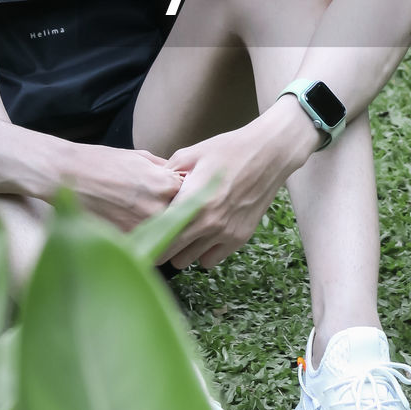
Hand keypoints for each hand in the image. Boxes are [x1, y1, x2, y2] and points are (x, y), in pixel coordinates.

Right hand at [60, 144, 183, 232]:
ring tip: (151, 225)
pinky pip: (144, 245)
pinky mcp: (125, 238)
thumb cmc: (102, 162)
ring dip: (164, 233)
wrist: (68, 174)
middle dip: (178, 218)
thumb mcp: (140, 157)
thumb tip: (180, 177)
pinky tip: (135, 232)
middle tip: (170, 215)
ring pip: (165, 236)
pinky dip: (144, 241)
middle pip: (182, 220)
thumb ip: (164, 170)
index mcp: (165, 184)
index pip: (192, 197)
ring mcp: (141, 226)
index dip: (189, 198)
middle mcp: (158, 207)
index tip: (183, 199)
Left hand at [160, 110, 309, 269]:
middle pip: (171, 253)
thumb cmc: (229, 149)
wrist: (270, 153)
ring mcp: (226, 233)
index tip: (141, 236)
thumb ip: (168, 173)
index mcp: (192, 200)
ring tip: (184, 233)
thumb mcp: (192, 153)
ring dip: (182, 250)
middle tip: (160, 235)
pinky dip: (203, 252)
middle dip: (161, 246)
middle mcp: (209, 222)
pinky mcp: (240, 238)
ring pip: (189, 260)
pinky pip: (211, 260)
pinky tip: (203, 235)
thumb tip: (152, 188)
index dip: (146, 238)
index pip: (159, 233)